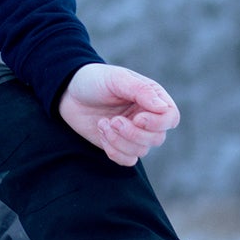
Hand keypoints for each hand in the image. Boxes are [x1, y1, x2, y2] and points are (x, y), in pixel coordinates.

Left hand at [58, 63, 178, 166]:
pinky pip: (128, 160)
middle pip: (157, 138)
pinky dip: (114, 151)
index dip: (158, 123)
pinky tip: (102, 133)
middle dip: (134, 134)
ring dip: (120, 141)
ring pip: (142, 150)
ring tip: (104, 123)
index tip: (137, 118)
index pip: (171, 118)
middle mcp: (146, 117)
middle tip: (113, 121)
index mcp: (151, 98)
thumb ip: (140, 90)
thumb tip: (164, 109)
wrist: (68, 93)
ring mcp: (133, 133)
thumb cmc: (94, 80)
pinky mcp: (119, 145)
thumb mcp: (116, 79)